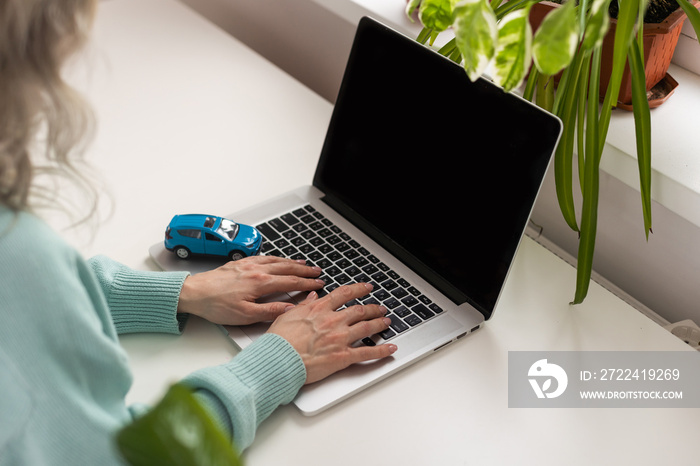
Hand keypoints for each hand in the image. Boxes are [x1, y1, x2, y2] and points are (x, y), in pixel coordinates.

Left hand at [177, 256, 323, 324]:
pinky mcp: (239, 263)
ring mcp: (247, 264)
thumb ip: (270, 311)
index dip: (307, 283)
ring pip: (276, 260)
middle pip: (286, 267)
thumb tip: (290, 309)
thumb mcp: (245, 315)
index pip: (290, 281)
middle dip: (304, 270)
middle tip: (318, 271)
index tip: (319, 284)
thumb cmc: (216, 306)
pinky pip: (264, 257)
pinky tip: (278, 259)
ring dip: (292, 261)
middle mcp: (256, 270)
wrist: (193, 293)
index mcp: (260, 283)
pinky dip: (276, 257)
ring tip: (304, 263)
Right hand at [267, 282, 397, 383]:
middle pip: (359, 310)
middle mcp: (332, 321)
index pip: (344, 294)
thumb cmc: (279, 341)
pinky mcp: (343, 356)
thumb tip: (313, 297)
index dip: (358, 289)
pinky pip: (367, 353)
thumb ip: (304, 305)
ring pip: (366, 327)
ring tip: (386, 322)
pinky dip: (381, 351)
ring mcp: (340, 338)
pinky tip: (390, 349)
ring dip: (379, 324)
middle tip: (380, 307)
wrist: (278, 359)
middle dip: (373, 308)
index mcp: (319, 309)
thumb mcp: (288, 315)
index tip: (366, 287)